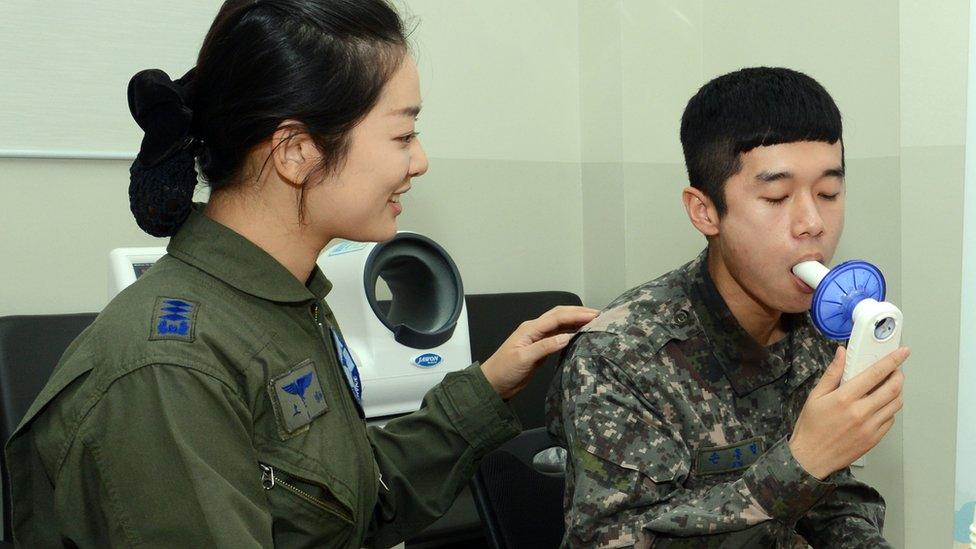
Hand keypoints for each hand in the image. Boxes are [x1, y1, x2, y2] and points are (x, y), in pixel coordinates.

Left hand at [481, 306, 598, 399]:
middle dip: (579, 313)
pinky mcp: (541, 348)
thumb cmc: (505, 370)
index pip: (557, 317)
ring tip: (595, 321)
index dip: (576, 314)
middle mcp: (535, 329)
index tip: (595, 315)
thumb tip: (567, 337)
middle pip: (560, 315)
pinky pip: (558, 335)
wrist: (494, 384)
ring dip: (576, 320)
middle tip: (600, 315)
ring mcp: (538, 338)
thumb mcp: (524, 359)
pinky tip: (581, 334)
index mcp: (531, 328)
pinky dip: (571, 332)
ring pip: (560, 324)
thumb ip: (545, 347)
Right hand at [789, 346, 909, 478]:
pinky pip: (890, 419)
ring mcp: (870, 427)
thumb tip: (842, 353)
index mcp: (844, 398)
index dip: (892, 360)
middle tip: (896, 370)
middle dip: (899, 375)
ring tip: (888, 387)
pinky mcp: (874, 439)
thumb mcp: (815, 396)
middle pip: (893, 388)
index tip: (902, 352)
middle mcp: (861, 412)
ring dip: (897, 392)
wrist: (811, 458)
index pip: (876, 374)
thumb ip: (832, 373)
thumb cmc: (811, 426)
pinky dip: (890, 409)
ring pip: (896, 404)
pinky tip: (879, 406)